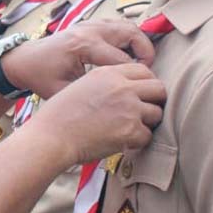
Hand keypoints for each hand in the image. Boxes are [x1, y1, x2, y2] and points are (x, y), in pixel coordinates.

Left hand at [4, 19, 154, 98]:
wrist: (25, 60)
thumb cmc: (42, 77)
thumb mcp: (63, 91)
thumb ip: (90, 95)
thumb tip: (118, 107)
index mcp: (83, 46)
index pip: (122, 59)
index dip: (136, 77)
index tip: (141, 92)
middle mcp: (90, 30)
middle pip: (132, 34)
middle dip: (146, 53)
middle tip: (146, 74)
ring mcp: (91, 24)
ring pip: (128, 26)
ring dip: (139, 43)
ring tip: (140, 65)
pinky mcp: (91, 24)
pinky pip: (119, 25)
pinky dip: (129, 38)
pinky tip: (127, 57)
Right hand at [31, 63, 164, 167]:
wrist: (53, 135)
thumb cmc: (60, 114)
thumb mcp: (83, 84)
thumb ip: (108, 83)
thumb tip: (129, 91)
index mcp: (109, 73)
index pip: (144, 70)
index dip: (146, 83)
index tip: (141, 94)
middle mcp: (122, 87)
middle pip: (159, 89)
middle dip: (155, 100)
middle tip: (144, 112)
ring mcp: (129, 108)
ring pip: (156, 113)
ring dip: (146, 122)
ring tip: (129, 128)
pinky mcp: (131, 130)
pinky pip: (147, 136)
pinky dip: (137, 141)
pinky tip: (122, 141)